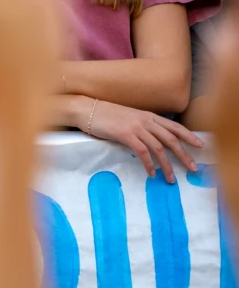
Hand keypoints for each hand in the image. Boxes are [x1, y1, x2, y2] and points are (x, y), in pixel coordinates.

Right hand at [78, 98, 200, 182]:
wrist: (87, 109)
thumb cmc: (105, 115)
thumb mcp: (129, 118)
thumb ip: (142, 126)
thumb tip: (151, 140)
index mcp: (149, 116)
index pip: (175, 126)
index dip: (189, 136)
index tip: (200, 146)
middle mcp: (146, 121)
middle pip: (172, 139)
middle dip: (184, 155)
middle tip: (192, 168)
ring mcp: (136, 127)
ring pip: (159, 148)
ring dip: (167, 165)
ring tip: (171, 178)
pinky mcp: (125, 135)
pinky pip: (142, 152)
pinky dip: (149, 164)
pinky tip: (151, 173)